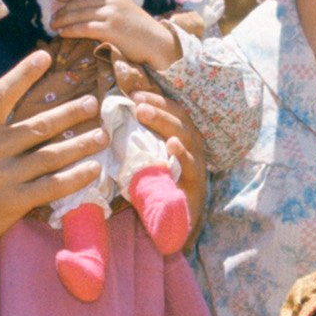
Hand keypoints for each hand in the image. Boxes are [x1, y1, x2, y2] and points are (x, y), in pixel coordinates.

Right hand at [0, 50, 102, 262]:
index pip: (2, 93)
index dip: (24, 73)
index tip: (45, 57)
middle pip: (39, 124)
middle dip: (70, 112)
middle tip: (92, 103)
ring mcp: (4, 175)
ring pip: (52, 154)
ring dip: (81, 144)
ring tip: (102, 135)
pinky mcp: (13, 202)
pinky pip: (52, 186)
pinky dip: (75, 177)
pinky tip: (93, 170)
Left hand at [47, 0, 183, 69]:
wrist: (159, 44)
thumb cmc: (143, 33)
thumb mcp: (127, 12)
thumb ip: (111, 9)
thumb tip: (90, 12)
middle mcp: (113, 1)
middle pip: (80, 3)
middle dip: (63, 10)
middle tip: (52, 17)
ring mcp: (112, 15)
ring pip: (80, 15)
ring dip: (63, 20)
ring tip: (54, 26)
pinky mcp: (111, 29)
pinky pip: (84, 28)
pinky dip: (71, 30)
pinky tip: (62, 33)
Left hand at [131, 91, 205, 224]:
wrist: (169, 223)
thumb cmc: (154, 185)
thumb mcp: (142, 156)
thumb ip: (134, 133)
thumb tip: (119, 109)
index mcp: (179, 133)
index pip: (170, 108)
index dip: (154, 97)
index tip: (133, 91)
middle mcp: (190, 144)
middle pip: (178, 117)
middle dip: (157, 105)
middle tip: (135, 100)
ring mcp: (195, 162)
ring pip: (185, 135)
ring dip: (164, 122)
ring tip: (144, 113)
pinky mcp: (196, 182)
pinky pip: (191, 165)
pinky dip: (182, 154)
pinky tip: (172, 145)